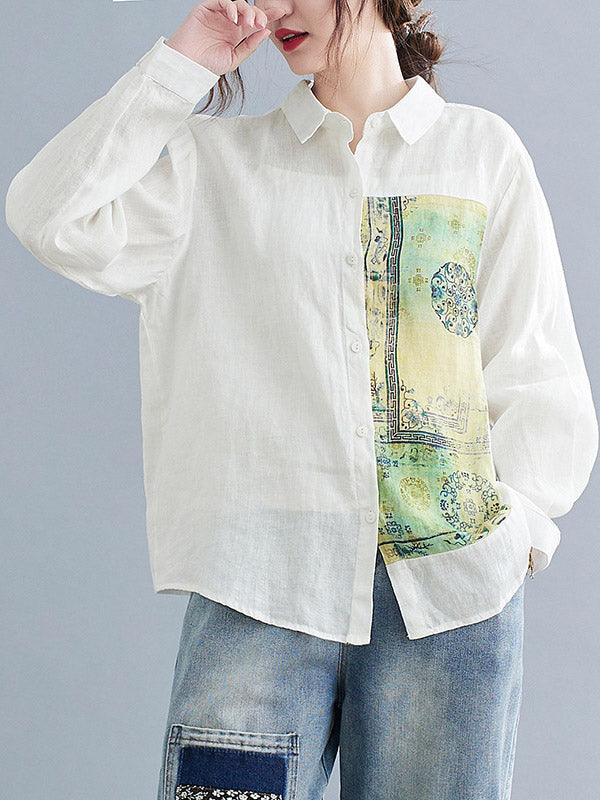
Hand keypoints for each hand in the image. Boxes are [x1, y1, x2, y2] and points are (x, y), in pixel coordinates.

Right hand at [165, 0, 285, 75]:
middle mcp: (228, 22)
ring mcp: (218, 14)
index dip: (268, 14)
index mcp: (236, 33)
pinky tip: (234, 18)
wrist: (188, 66)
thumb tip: (265, 31)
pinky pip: (221, 1)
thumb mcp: (235, 58)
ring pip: (237, 3)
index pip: (254, 20)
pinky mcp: (206, 9)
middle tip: (260, 23)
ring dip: (246, 10)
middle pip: (248, 9)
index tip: (281, 12)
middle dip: (258, 13)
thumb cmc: (208, 65)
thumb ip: (250, 45)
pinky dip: (230, 7)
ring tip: (248, 23)